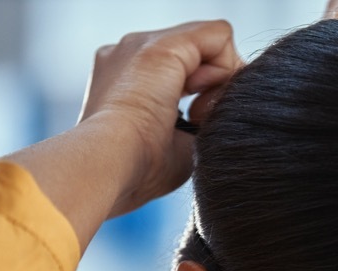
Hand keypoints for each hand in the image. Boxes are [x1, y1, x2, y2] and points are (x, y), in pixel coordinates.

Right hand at [78, 20, 244, 217]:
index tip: (193, 123)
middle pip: (198, 52)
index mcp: (126, 77)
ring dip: (217, 80)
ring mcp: (142, 43)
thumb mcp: (179, 141)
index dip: (203, 93)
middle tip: (196, 120)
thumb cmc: (142, 167)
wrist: (113, 160)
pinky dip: (224, 70)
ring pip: (211, 43)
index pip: (183, 68)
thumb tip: (224, 112)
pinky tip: (201, 97)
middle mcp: (130, 53)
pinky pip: (220, 36)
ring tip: (195, 112)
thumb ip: (201, 119)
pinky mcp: (162, 43)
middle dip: (212, 85)